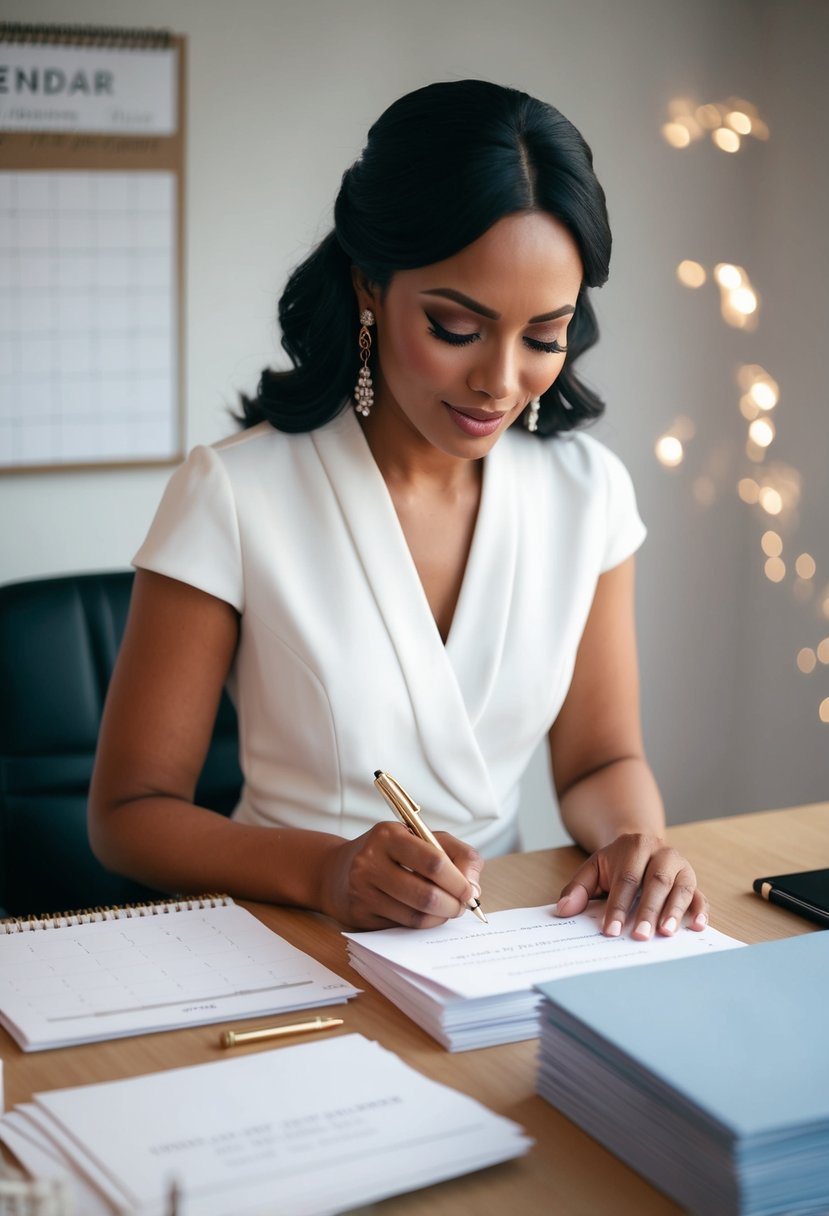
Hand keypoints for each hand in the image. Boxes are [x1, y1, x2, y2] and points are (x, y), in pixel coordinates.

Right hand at [320, 822, 483, 929]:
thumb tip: (474, 886)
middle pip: (426, 894)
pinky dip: (422, 924)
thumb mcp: (420, 838)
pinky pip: (401, 927)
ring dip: (440, 918)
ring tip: (447, 910)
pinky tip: (426, 915)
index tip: (471, 890)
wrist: (335, 870)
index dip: (458, 881)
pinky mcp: (359, 914)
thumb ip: (455, 853)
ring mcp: (362, 889)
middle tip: (462, 906)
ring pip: (415, 915)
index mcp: (389, 835)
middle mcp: (370, 861)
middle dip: (453, 905)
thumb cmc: (388, 852)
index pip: (433, 861)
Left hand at [554, 832, 707, 938]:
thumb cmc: (616, 863)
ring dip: (674, 911)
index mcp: (634, 847)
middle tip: (640, 935)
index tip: (610, 930)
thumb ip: (577, 888)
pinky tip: (697, 925)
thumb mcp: (593, 868)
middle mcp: (661, 853)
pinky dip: (700, 910)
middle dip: (647, 911)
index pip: (626, 879)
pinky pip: (700, 894)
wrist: (640, 845)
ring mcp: (680, 865)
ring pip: (680, 887)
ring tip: (666, 933)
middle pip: (656, 882)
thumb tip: (563, 910)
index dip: (618, 906)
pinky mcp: (692, 879)